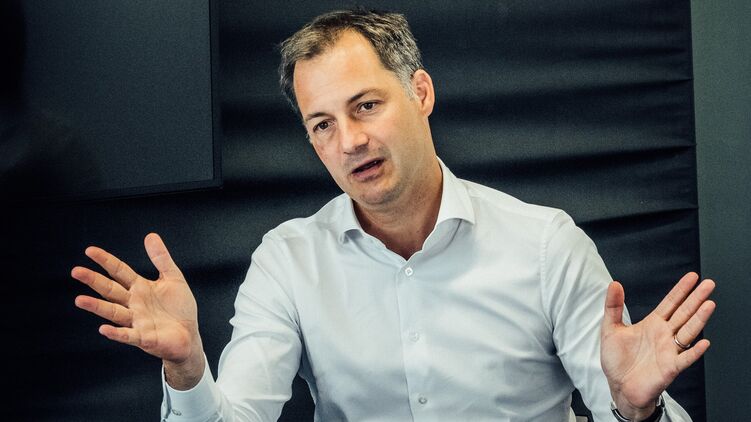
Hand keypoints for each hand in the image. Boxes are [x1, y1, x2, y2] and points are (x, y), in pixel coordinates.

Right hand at [72, 233, 204, 387]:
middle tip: (75, 271)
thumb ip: (161, 259)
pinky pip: (128, 335)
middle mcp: (133, 304)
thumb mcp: (173, 278)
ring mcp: (137, 321)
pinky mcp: (144, 338)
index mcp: (139, 288)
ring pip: (114, 312)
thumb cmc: (179, 308)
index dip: (106, 261)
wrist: (189, 335)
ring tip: (79, 300)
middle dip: (94, 281)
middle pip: (110, 290)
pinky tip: (103, 329)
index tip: (89, 250)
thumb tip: (150, 235)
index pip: (119, 271)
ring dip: (97, 307)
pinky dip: (116, 333)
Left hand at [600, 272, 714, 419]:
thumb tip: (614, 284)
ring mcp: (669, 350)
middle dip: (696, 298)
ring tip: (709, 304)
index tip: (692, 277)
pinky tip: (703, 342)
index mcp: (652, 324)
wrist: (619, 387)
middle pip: (684, 313)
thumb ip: (613, 306)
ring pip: (688, 332)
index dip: (681, 290)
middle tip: (708, 284)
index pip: (670, 303)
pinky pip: (685, 359)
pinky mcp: (670, 368)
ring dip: (699, 319)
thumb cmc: (617, 360)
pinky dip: (694, 352)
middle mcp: (664, 335)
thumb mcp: (610, 329)